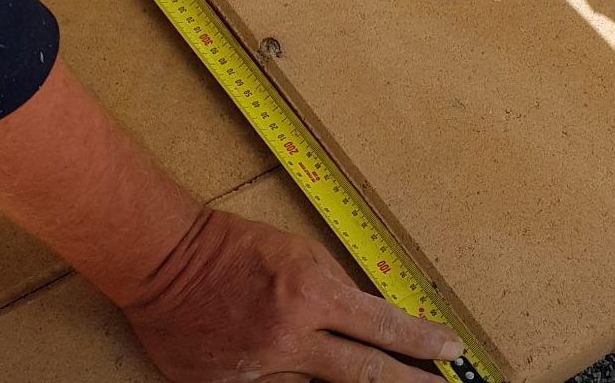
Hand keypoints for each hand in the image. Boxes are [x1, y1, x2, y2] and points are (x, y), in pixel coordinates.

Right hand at [124, 208, 462, 381]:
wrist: (163, 262)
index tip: (451, 351)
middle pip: (365, 376)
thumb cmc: (231, 245)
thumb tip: (367, 322)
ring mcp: (258, 371)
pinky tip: (284, 365)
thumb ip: (333, 288)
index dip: (422, 343)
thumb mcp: (296, 251)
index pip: (382, 328)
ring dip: (335, 381)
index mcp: (310, 294)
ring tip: (350, 368)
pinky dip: (285, 382)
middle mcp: (290, 338)